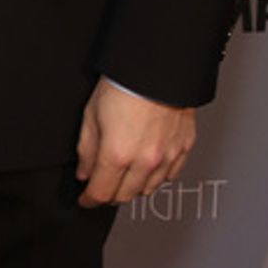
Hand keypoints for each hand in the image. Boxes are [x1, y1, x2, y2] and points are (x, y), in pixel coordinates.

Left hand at [75, 78, 195, 207]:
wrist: (158, 66)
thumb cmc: (124, 83)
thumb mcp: (91, 114)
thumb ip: (86, 150)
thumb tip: (84, 172)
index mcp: (117, 154)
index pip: (101, 193)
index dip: (89, 200)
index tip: (85, 199)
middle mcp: (144, 160)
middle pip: (124, 196)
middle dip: (109, 195)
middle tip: (102, 188)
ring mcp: (167, 156)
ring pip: (148, 189)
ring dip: (133, 188)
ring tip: (124, 177)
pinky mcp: (183, 148)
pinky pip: (169, 176)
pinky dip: (156, 177)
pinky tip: (147, 168)